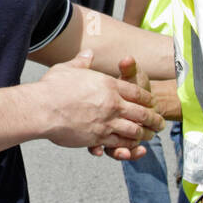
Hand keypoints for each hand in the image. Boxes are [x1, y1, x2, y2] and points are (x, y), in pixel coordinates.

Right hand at [40, 50, 159, 157]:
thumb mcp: (69, 68)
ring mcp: (107, 122)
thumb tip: (88, 53)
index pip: (136, 92)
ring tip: (150, 137)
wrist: (42, 108)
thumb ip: (82, 62)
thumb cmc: (52, 87)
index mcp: (108, 85)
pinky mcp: (98, 138)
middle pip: (141, 113)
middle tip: (160, 124)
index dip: (146, 98)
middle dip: (153, 119)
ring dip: (144, 135)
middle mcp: (112, 103)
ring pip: (134, 131)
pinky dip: (128, 147)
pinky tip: (132, 148)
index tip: (152, 103)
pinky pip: (119, 143)